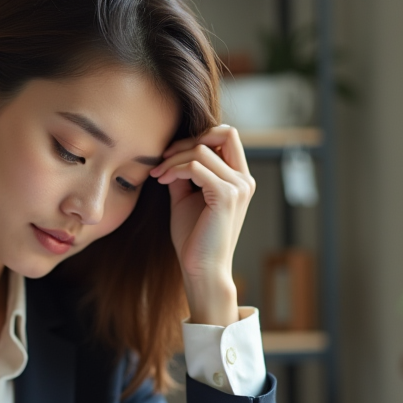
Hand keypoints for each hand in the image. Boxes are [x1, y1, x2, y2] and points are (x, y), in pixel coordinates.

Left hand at [149, 124, 254, 325]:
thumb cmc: (194, 239)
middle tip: (163, 158)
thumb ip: (184, 173)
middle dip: (188, 140)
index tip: (169, 156)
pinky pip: (196, 166)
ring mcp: (238, 187)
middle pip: (224, 132)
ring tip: (158, 175)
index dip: (196, 138)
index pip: (226, 137)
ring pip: (202, 150)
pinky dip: (175, 169)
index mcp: (239, 179)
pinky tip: (163, 181)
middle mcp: (244, 180)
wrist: (201, 269)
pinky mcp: (226, 196)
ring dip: (173, 159)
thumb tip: (171, 152)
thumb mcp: (186, 198)